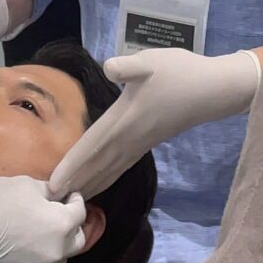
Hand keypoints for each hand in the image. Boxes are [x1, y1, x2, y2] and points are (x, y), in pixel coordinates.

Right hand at [0, 174, 89, 262]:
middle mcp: (57, 251)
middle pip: (77, 241)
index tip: (69, 196)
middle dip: (72, 227)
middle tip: (60, 216)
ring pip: (59, 258)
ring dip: (56, 245)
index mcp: (62, 225)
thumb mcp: (30, 185)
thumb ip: (52, 193)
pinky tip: (24, 248)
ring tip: (41, 234)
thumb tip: (60, 195)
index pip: (80, 212)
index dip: (75, 201)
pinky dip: (36, 258)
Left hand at [46, 47, 261, 199]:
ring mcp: (139, 144)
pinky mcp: (147, 144)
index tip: (52, 184)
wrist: (212, 90)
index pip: (91, 147)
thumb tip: (109, 68)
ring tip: (68, 199)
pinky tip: (98, 183)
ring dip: (88, 184)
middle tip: (49, 200)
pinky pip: (120, 167)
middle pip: (96, 165)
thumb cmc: (179, 72)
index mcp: (124, 119)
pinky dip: (106, 178)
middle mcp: (129, 138)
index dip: (71, 166)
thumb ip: (128, 66)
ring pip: (109, 170)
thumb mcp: (151, 62)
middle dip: (73, 182)